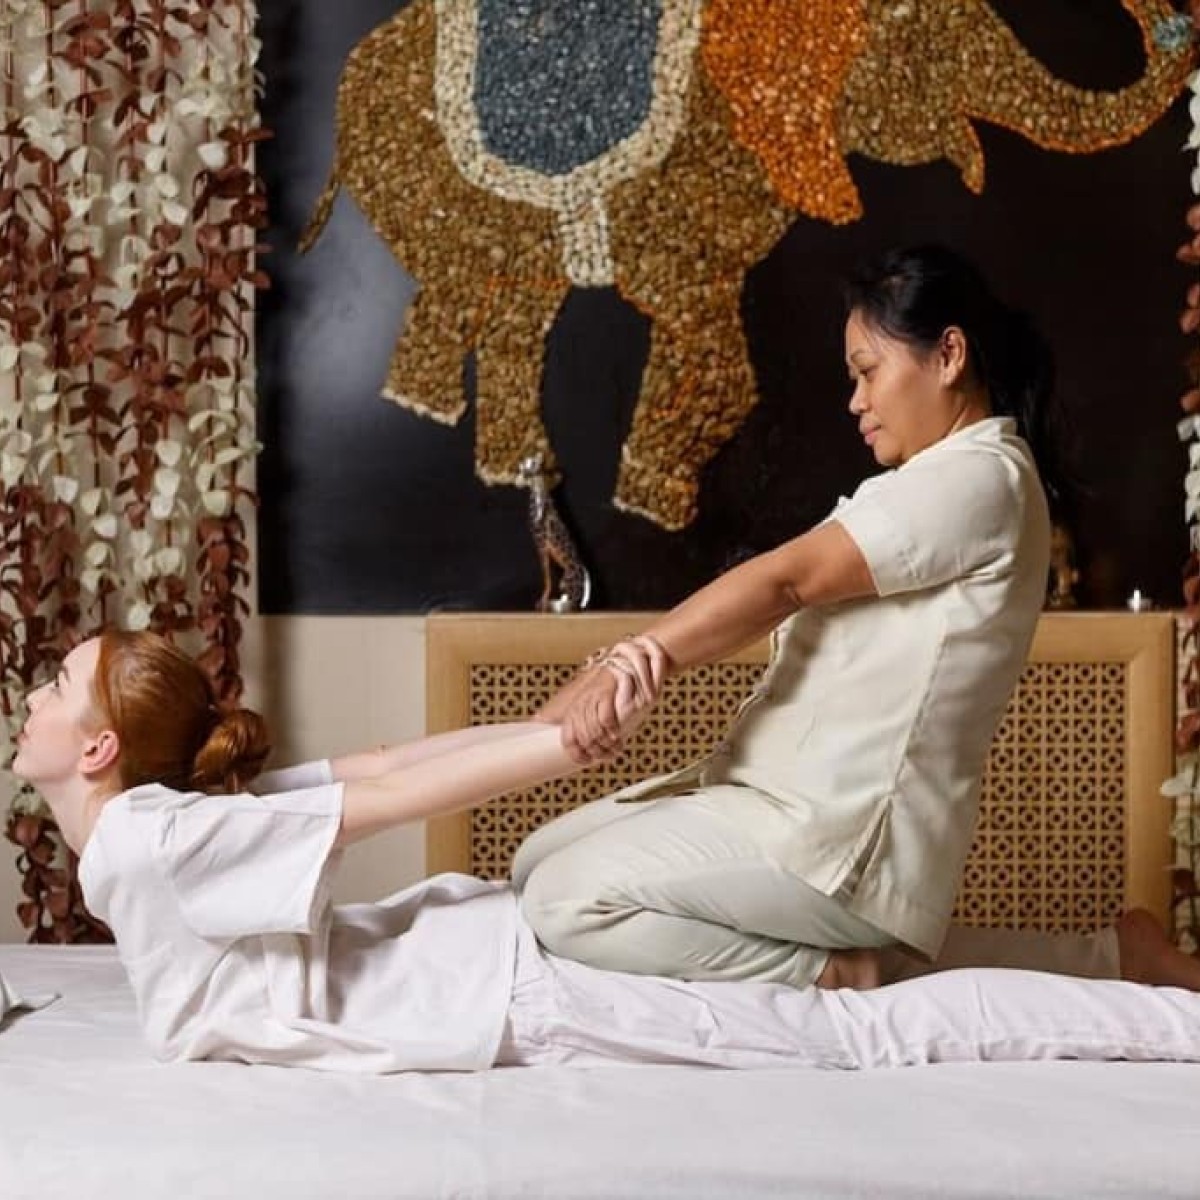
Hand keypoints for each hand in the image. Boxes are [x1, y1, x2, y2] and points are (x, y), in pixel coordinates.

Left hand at [560, 635, 669, 764]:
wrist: (626, 664)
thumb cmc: (614, 692)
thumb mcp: (600, 710)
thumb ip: (594, 727)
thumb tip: (594, 750)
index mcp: (575, 710)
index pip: (567, 739)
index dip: (576, 754)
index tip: (587, 762)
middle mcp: (579, 705)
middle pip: (581, 739)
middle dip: (595, 752)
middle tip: (608, 756)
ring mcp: (591, 698)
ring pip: (592, 732)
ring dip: (605, 745)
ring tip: (614, 748)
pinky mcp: (604, 692)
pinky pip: (604, 719)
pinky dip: (611, 731)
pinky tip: (618, 736)